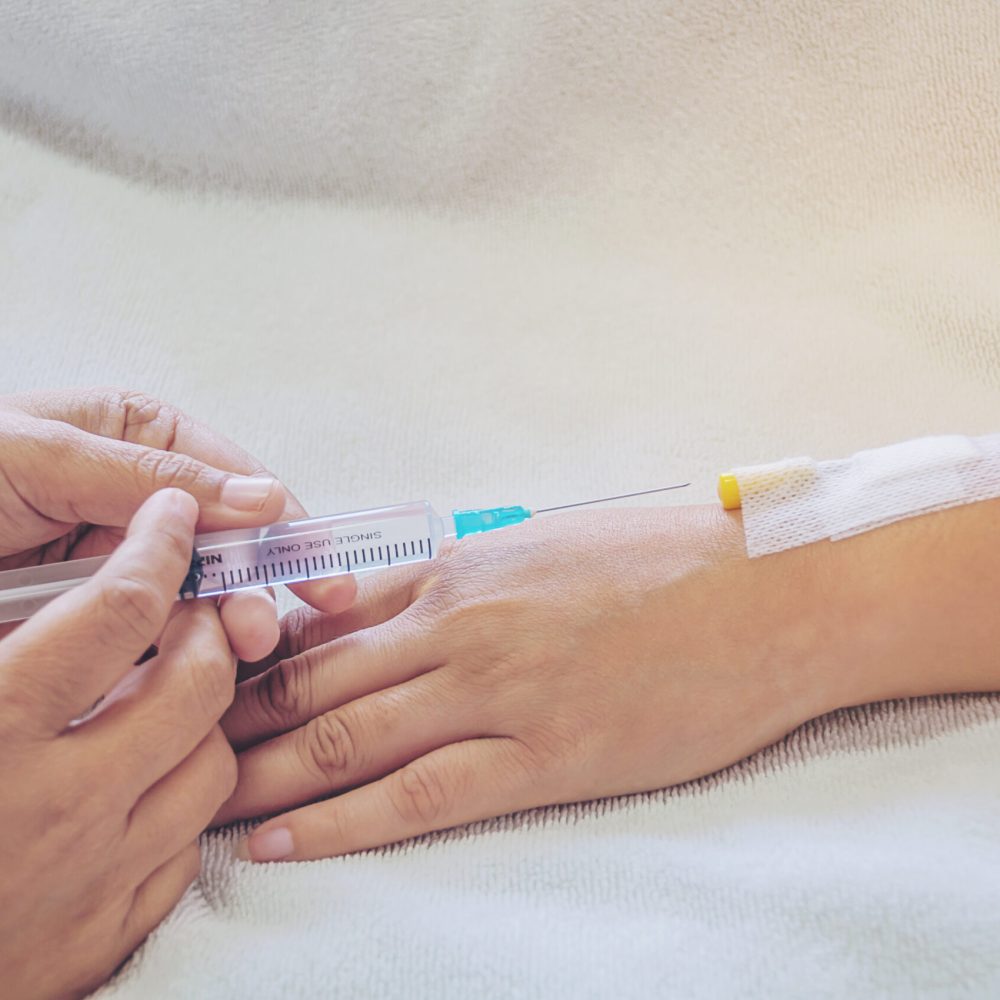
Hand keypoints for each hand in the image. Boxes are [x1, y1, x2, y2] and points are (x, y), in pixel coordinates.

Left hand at [0, 389, 354, 658]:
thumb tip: (264, 496)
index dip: (280, 516)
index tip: (316, 557)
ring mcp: (118, 558)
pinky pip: (156, 629)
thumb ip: (154, 476)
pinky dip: (185, 649)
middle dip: (257, 577)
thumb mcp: (41, 453)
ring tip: (243, 644)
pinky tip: (205, 668)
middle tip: (273, 620)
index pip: (230, 474)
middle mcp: (137, 496)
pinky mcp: (95, 613)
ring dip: (228, 616)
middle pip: (226, 538)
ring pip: (199, 588)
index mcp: (134, 437)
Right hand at [0, 490, 239, 997]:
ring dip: (204, 717)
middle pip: (196, 686)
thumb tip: (47, 602)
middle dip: (207, 630)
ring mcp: (91, 880)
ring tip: (169, 692)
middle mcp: (58, 806)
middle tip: (186, 608)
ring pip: (212, 766)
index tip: (171, 517)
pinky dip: (178, 803)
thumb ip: (2, 638)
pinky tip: (145, 781)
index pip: (117, 613)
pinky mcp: (99, 940)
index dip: (158, 548)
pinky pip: (186, 851)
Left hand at [217, 504, 842, 859]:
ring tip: (198, 803)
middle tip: (170, 746)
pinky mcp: (546, 755)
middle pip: (313, 676)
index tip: (205, 679)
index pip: (327, 617)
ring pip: (344, 736)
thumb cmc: (663, 560)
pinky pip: (419, 794)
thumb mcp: (546, 547)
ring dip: (262, 774)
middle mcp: (461, 626)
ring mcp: (499, 691)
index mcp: (463, 568)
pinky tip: (284, 842)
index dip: (255, 652)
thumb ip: (465, 575)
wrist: (768, 591)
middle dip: (233, 716)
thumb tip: (400, 599)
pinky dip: (340, 821)